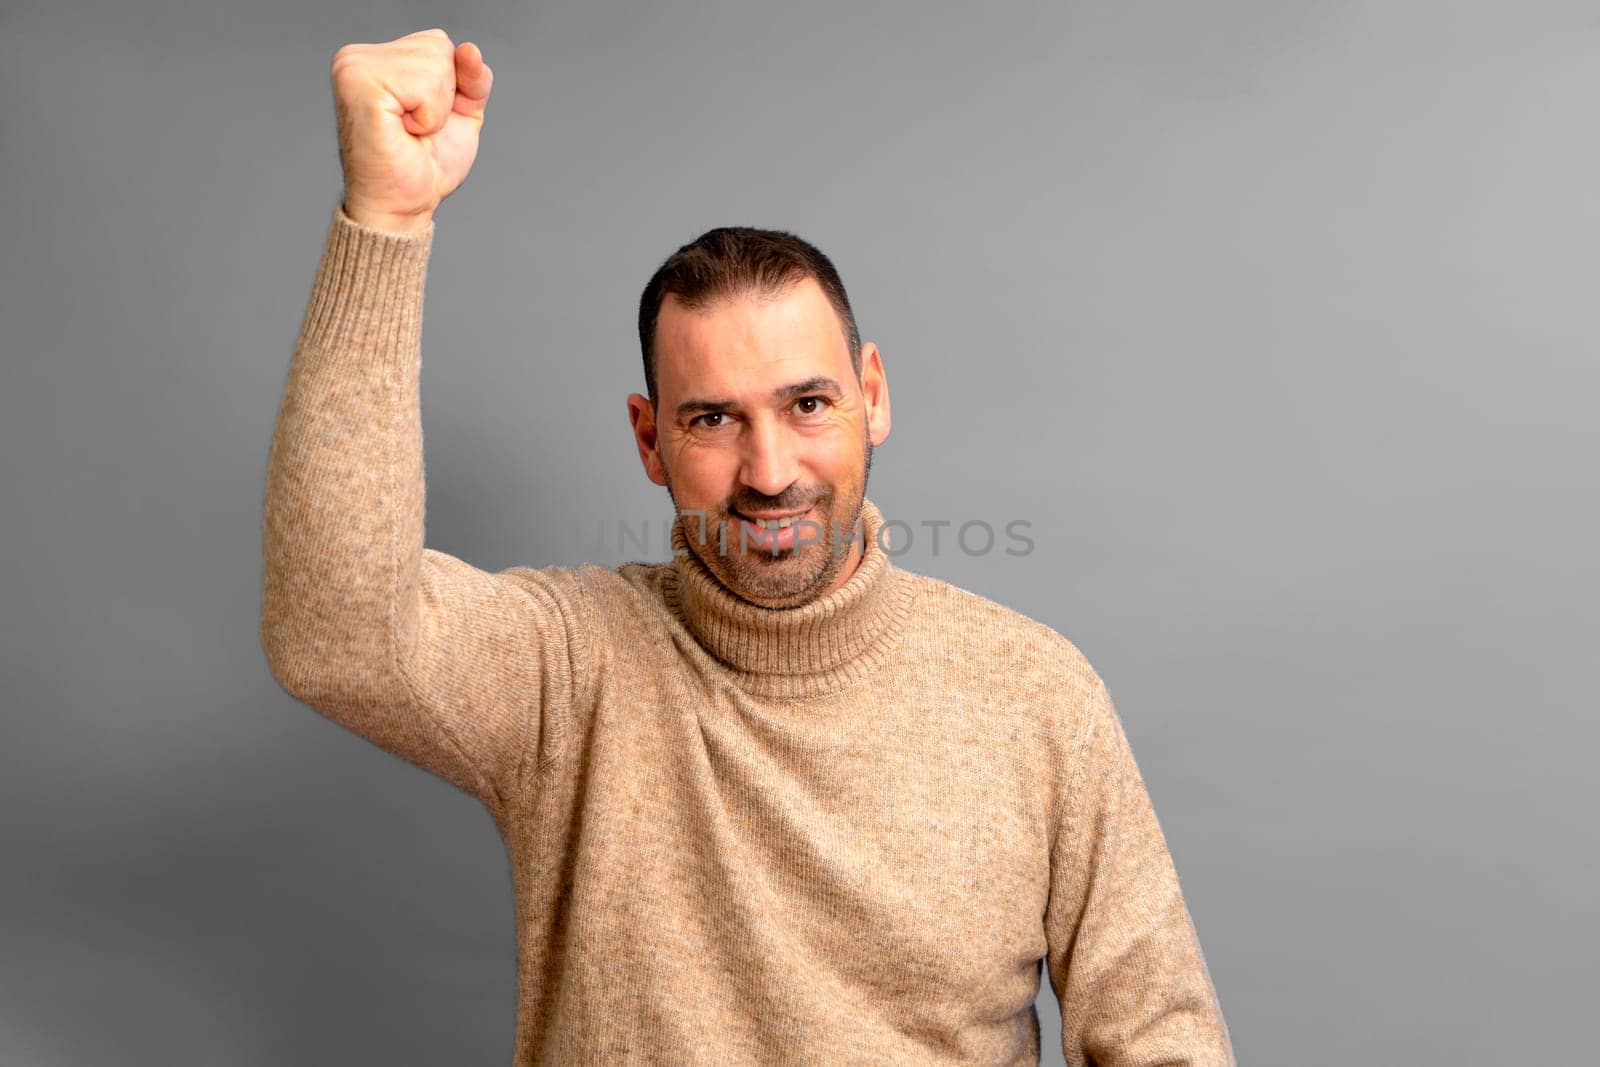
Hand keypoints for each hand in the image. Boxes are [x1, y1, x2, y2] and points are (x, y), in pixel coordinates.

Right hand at [330, 28, 493, 233]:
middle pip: (438, 47)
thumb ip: (470, 76)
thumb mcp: (461, 111)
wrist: (402, 206)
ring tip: (408, 132)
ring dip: (435, 110)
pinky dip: (428, 117)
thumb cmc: (424, 165)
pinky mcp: (360, 85)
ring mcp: (353, 68)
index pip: (438, 43)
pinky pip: (426, 87)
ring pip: (435, 64)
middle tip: (415, 129)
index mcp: (374, 58)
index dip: (450, 88)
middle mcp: (356, 57)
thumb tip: (469, 49)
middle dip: (443, 97)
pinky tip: (404, 132)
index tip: (423, 119)